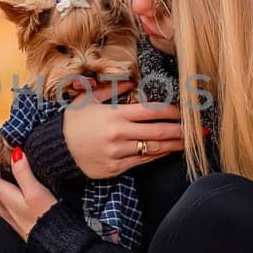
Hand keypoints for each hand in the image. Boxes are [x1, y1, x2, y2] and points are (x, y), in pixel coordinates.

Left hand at [0, 142, 57, 240]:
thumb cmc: (47, 220)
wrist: (56, 247)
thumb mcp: (37, 194)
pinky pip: (3, 195)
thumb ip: (24, 173)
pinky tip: (11, 178)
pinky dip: (3, 182)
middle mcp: (0, 204)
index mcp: (3, 195)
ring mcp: (7, 212)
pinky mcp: (15, 218)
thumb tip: (14, 151)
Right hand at [61, 84, 184, 179]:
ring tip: (188, 143)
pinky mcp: (115, 168)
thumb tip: (131, 83)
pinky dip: (155, 156)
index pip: (150, 112)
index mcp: (114, 115)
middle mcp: (118, 134)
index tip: (184, 112)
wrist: (54, 149)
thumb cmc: (71, 122)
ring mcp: (117, 153)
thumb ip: (111, 90)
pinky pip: (141, 161)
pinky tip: (166, 152)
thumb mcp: (88, 100)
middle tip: (197, 131)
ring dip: (173, 146)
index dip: (171, 112)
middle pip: (157, 132)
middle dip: (180, 131)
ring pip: (152, 149)